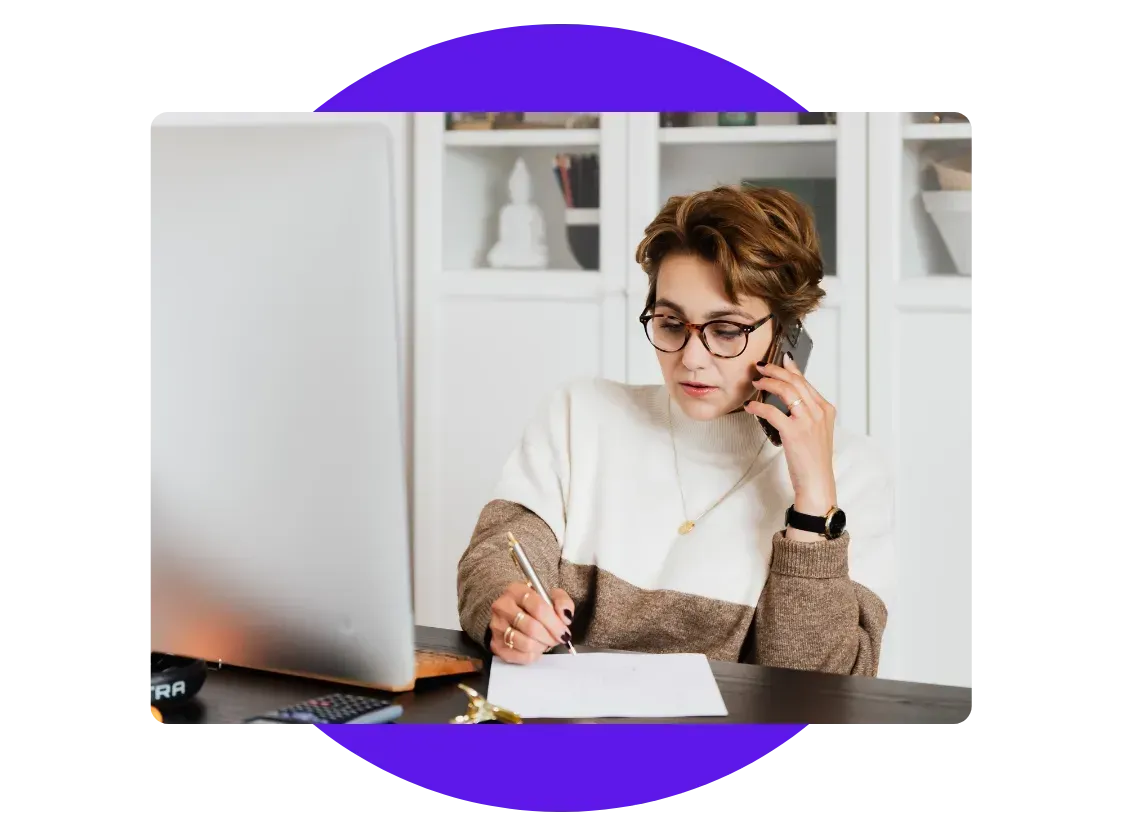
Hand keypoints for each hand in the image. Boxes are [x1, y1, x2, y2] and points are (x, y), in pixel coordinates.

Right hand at [489, 581, 574, 663]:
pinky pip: (520, 656)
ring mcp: (496, 626)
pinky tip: (536, 648)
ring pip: (526, 643)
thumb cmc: (535, 606)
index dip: (555, 623)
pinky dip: (533, 655)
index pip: (538, 608)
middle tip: (557, 639)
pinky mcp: (496, 644)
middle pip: (531, 627)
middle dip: (550, 636)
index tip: (564, 632)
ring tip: (545, 642)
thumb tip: (565, 617)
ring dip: (541, 646)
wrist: (515, 615)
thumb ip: (563, 602)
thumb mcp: (551, 597)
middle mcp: (502, 606)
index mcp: (516, 590)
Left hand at [744, 352, 837, 519]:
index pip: (806, 382)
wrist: (817, 481)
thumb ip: (807, 413)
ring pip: (785, 391)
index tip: (780, 359)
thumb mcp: (817, 431)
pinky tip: (751, 406)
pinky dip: (759, 406)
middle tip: (761, 367)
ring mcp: (807, 421)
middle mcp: (819, 412)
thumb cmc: (814, 459)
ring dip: (767, 382)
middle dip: (775, 370)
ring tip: (756, 382)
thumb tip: (789, 398)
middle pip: (795, 381)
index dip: (791, 369)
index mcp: (826, 409)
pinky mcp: (794, 432)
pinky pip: (772, 411)